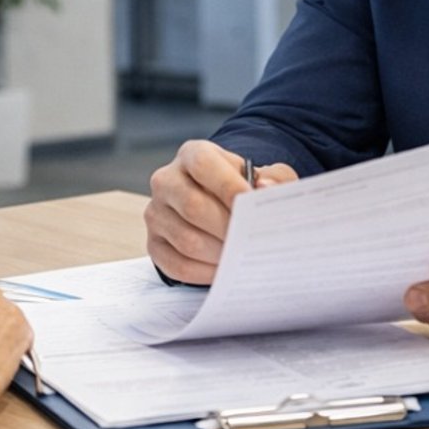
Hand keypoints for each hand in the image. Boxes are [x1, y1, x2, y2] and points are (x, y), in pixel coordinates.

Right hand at [145, 140, 297, 283]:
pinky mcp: (154, 244)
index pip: (203, 166)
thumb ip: (274, 179)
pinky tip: (226, 269)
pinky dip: (206, 273)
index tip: (251, 208)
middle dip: (227, 228)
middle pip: (193, 206)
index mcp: (193, 155)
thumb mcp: (264, 176)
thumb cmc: (243, 188)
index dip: (229, 187)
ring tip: (243, 256)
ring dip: (219, 254)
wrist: (220, 204)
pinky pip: (177, 265)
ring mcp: (156, 213)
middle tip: (252, 241)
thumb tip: (265, 189)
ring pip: (186, 240)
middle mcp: (167, 181)